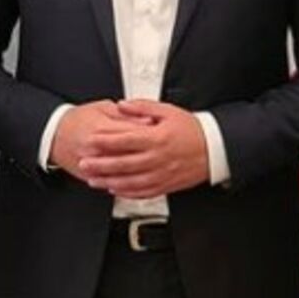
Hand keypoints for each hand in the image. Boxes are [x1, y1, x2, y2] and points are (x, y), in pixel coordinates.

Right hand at [50, 100, 152, 180]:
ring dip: (138, 172)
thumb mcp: (102, 108)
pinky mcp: (88, 176)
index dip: (149, 135)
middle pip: (128, 154)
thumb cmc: (79, 119)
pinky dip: (124, 184)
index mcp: (101, 128)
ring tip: (153, 169)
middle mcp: (96, 148)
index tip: (162, 135)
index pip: (131, 134)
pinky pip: (109, 182)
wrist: (54, 134)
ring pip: (120, 172)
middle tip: (163, 154)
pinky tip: (137, 182)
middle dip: (147, 155)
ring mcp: (92, 164)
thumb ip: (125, 114)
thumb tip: (147, 120)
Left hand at [78, 99, 208, 197]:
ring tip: (93, 179)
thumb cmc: (192, 130)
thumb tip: (122, 105)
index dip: (106, 141)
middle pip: (123, 163)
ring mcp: (162, 174)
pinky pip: (143, 192)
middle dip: (101, 164)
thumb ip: (142, 107)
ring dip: (109, 181)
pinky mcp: (166, 185)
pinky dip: (126, 192)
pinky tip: (115, 189)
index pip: (125, 140)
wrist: (214, 149)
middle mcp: (158, 158)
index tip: (90, 141)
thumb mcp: (168, 111)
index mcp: (157, 138)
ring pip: (130, 181)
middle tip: (84, 163)